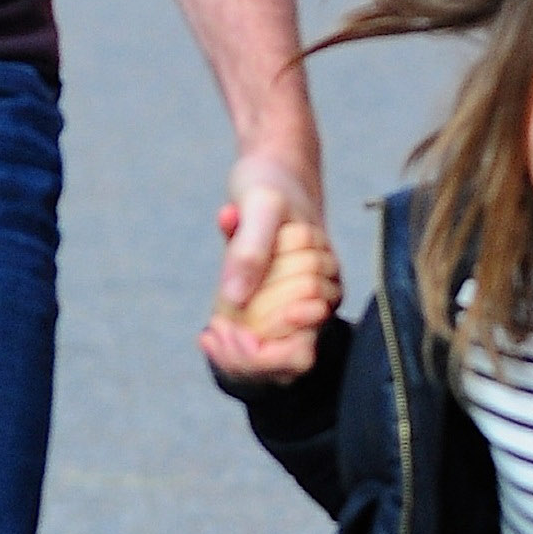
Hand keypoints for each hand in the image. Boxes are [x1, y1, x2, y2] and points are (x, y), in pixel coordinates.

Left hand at [201, 161, 338, 381]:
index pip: (299, 354)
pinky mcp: (284, 303)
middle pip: (285, 364)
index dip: (260, 359)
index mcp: (323, 284)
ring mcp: (303, 304)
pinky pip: (263, 343)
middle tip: (209, 334)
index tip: (221, 332)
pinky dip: (237, 340)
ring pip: (274, 360)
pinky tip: (211, 329)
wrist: (276, 169)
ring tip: (210, 333)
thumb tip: (235, 300)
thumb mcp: (258, 207)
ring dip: (239, 355)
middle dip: (243, 357)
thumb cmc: (270, 184)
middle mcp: (320, 300)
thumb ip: (250, 252)